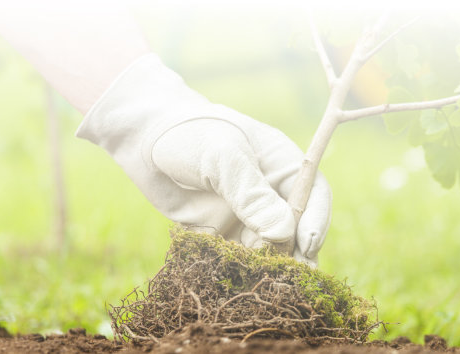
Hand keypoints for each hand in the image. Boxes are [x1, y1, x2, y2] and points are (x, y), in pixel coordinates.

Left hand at [76, 54, 330, 265]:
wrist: (144, 141)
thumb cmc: (188, 135)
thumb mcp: (222, 156)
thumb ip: (251, 194)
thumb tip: (282, 234)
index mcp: (282, 165)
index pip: (314, 195)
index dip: (315, 220)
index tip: (306, 244)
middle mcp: (270, 194)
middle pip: (297, 229)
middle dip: (297, 254)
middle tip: (293, 277)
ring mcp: (247, 217)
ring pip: (271, 251)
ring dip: (271, 268)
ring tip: (266, 284)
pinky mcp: (223, 236)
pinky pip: (240, 260)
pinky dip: (242, 273)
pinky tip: (238, 283)